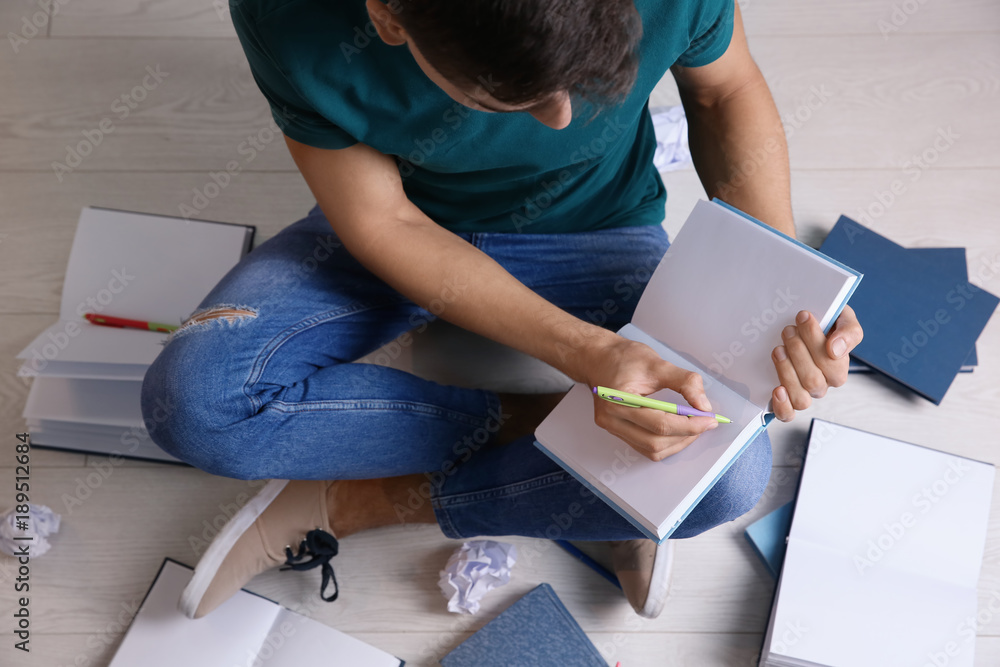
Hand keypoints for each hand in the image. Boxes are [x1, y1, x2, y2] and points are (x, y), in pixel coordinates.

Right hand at [583, 335, 719, 461]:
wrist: (597, 359)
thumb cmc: (623, 358)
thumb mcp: (657, 363)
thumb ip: (684, 382)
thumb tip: (704, 406)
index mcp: (618, 401)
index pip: (660, 424)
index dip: (690, 425)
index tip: (710, 419)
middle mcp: (611, 420)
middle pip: (656, 441)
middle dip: (686, 434)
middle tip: (705, 422)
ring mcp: (613, 429)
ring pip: (652, 450)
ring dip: (678, 442)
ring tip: (693, 426)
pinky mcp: (617, 432)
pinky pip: (645, 448)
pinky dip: (666, 443)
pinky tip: (678, 429)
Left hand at [770, 306, 863, 421]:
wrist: (803, 325)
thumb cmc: (826, 323)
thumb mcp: (843, 319)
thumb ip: (848, 332)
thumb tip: (835, 350)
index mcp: (839, 368)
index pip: (831, 363)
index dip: (814, 340)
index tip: (803, 316)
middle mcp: (823, 384)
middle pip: (813, 380)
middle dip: (798, 351)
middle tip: (788, 330)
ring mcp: (805, 393)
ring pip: (801, 397)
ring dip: (787, 372)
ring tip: (779, 350)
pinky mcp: (786, 399)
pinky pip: (787, 414)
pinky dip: (783, 406)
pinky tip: (777, 390)